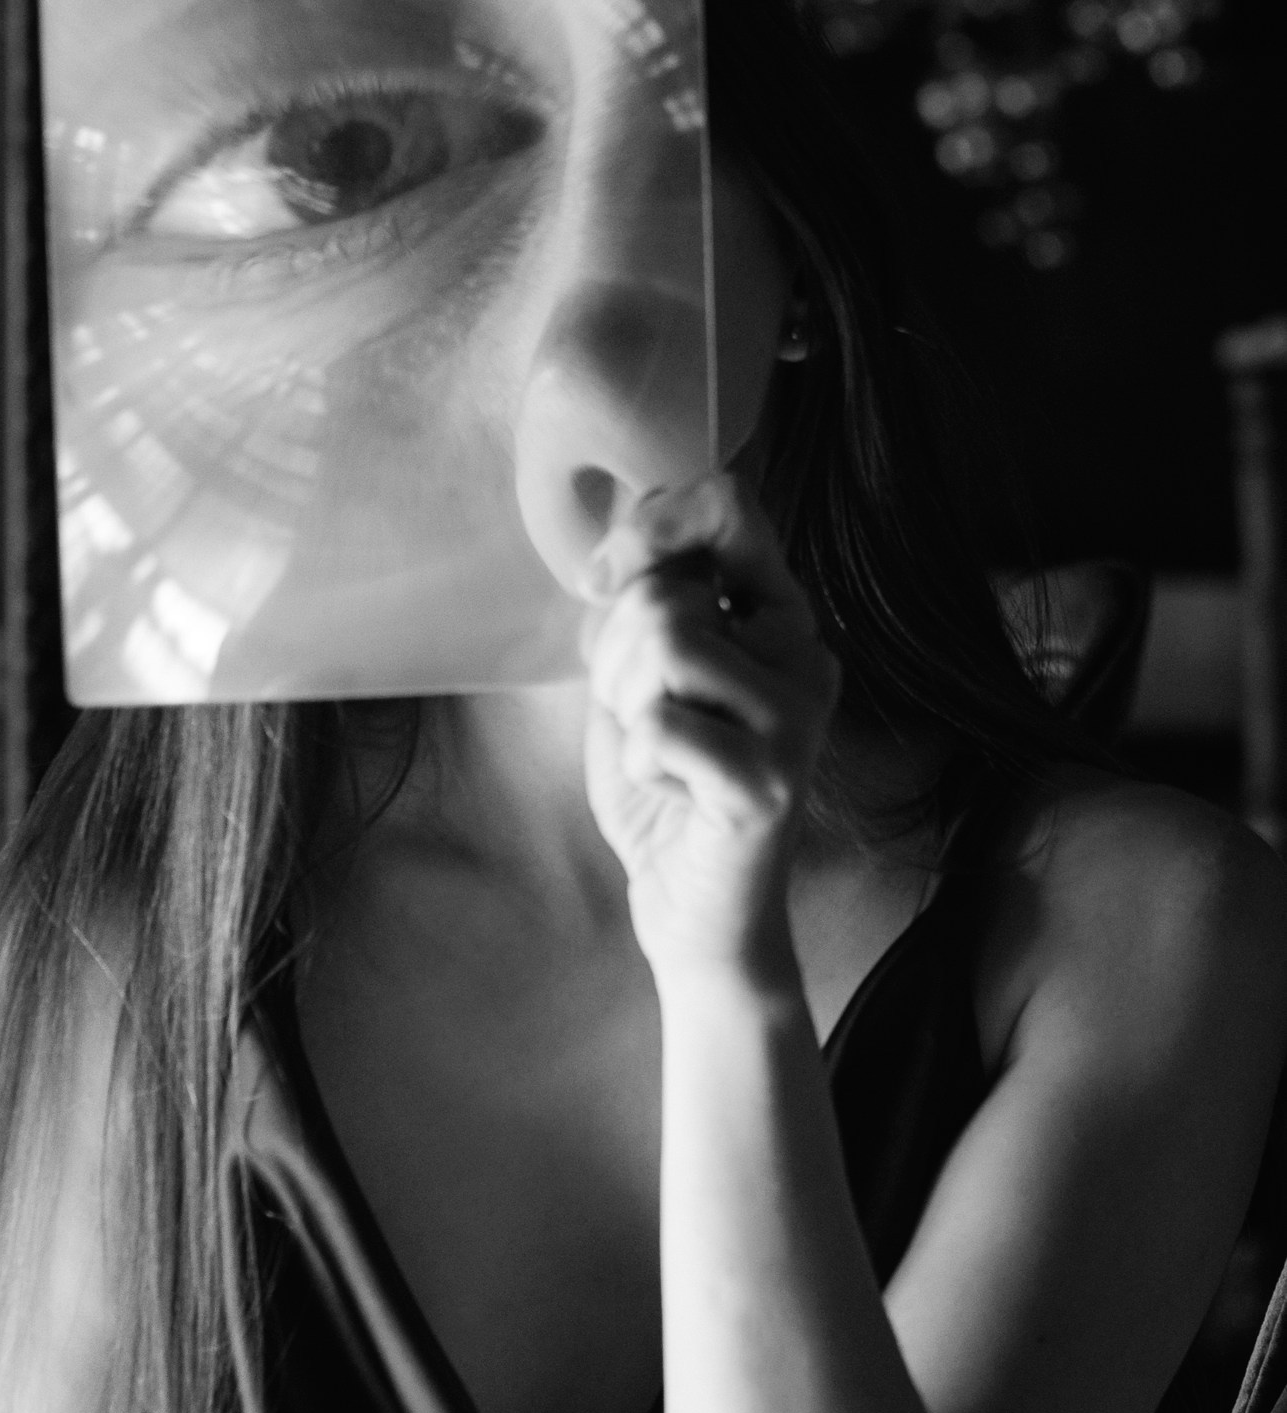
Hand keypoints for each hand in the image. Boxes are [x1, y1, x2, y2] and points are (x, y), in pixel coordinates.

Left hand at [582, 473, 840, 992]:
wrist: (691, 907)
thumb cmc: (664, 784)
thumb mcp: (640, 669)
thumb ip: (646, 599)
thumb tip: (625, 545)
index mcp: (776, 616)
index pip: (729, 504)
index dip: (652, 526)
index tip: (606, 579)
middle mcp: (806, 654)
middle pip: (666, 591)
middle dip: (615, 658)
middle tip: (643, 716)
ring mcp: (800, 716)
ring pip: (666, 644)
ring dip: (628, 706)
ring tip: (663, 751)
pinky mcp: (774, 780)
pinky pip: (660, 726)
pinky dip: (641, 764)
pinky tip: (677, 794)